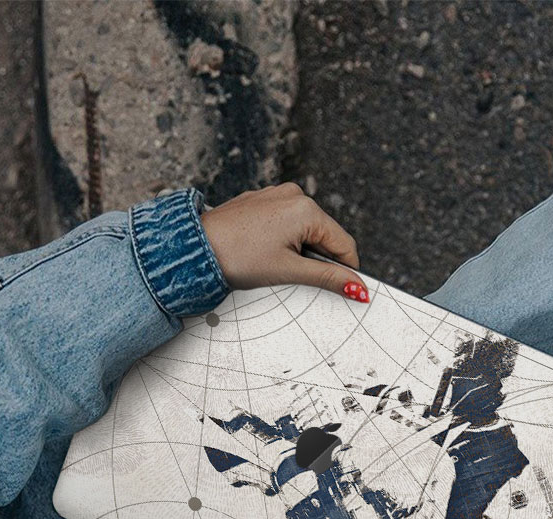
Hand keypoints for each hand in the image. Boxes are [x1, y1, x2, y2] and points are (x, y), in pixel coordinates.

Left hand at [201, 184, 369, 300]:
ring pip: (305, 230)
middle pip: (325, 236)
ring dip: (299, 250)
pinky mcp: (262, 200)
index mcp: (306, 209)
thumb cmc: (237, 256)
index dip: (346, 270)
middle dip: (317, 259)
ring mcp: (276, 195)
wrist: (195, 249)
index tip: (345, 289)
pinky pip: (286, 223)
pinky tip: (263, 252)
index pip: (345, 244)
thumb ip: (328, 278)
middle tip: (293, 275)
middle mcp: (294, 195)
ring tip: (273, 263)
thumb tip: (357, 287)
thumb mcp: (289, 271)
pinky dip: (284, 240)